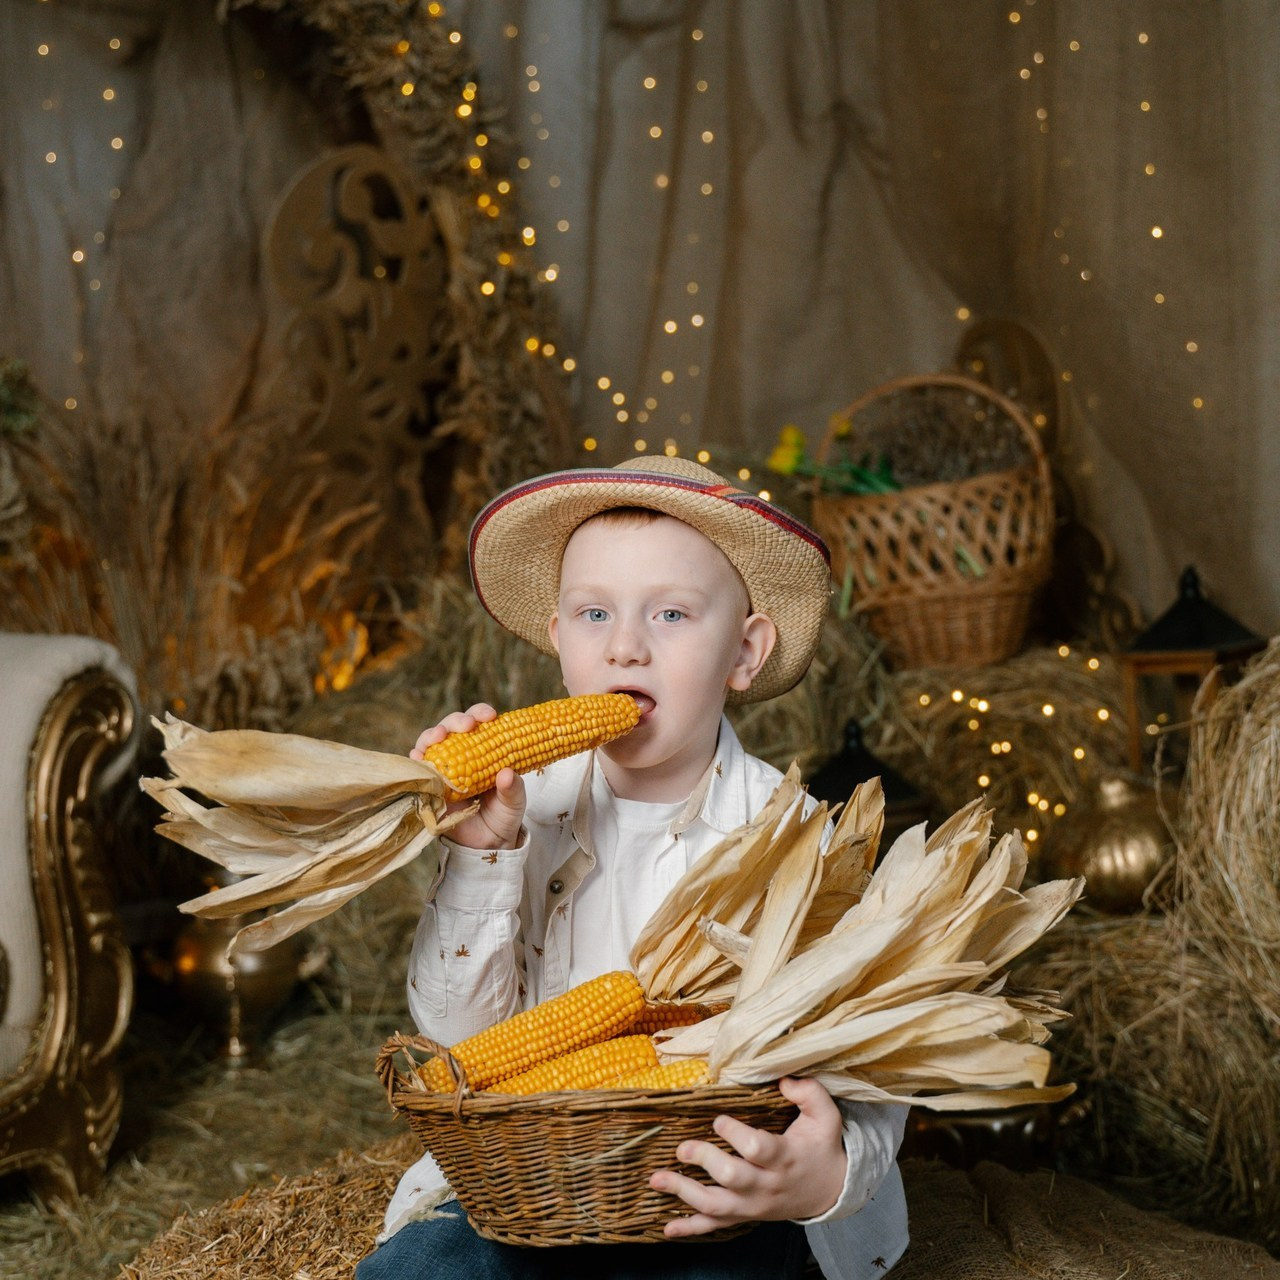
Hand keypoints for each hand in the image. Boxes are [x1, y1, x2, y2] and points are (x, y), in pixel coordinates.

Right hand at [411, 704, 525, 849]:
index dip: (480, 713)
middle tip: (467, 726)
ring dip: (432, 734)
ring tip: (438, 736)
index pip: (480, 722)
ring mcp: (443, 768)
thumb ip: (513, 789)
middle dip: (456, 720)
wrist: (487, 844)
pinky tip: (419, 757)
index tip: (490, 716)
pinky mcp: (429, 785)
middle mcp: (462, 753)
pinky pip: (418, 769)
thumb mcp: (514, 803)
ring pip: (431, 742)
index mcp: (485, 749)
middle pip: (452, 726)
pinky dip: (417, 760)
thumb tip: (507, 774)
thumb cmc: (502, 816)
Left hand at [648, 1077, 846, 1237]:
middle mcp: (766, 1184)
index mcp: (784, 1157)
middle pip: (732, 1178)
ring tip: (657, 1179)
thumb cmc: (821, 1146)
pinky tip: (667, 1226)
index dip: (735, 1135)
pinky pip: (715, 1226)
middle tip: (683, 1148)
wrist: (829, 1189)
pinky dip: (690, 1228)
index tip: (717, 1120)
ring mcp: (753, 1204)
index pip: (757, 1148)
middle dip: (704, 1162)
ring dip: (684, 1192)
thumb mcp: (826, 1116)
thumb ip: (810, 1093)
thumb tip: (784, 1080)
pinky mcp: (744, 1215)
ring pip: (717, 1205)